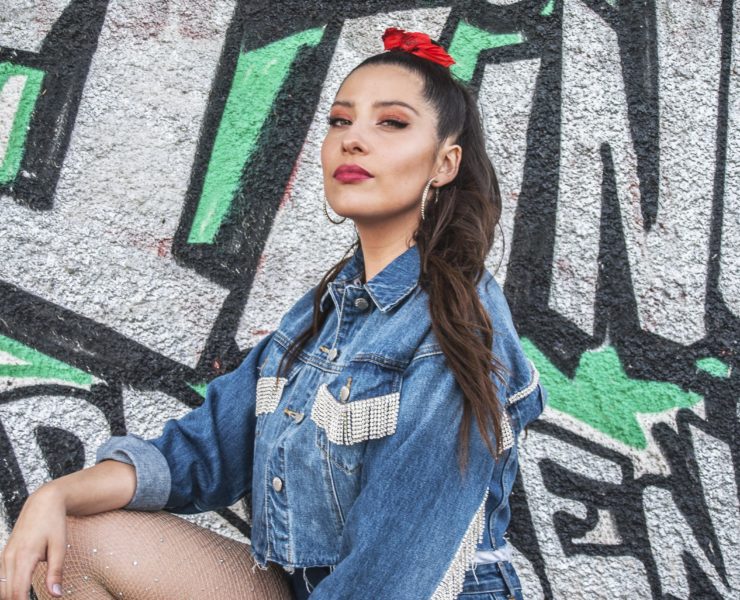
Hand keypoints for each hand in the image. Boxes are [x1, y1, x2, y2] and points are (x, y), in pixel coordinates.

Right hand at [0, 485, 66, 599]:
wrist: (43, 502)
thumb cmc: (54, 523)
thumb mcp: (59, 547)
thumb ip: (55, 572)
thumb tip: (55, 595)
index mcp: (24, 557)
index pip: (18, 592)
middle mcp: (10, 558)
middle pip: (6, 593)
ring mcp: (5, 556)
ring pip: (1, 587)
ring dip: (11, 596)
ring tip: (26, 598)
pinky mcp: (4, 554)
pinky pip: (1, 577)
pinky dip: (7, 588)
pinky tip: (19, 591)